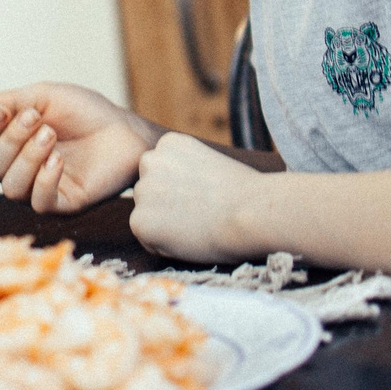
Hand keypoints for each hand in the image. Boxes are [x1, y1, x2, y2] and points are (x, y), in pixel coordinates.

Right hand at [0, 83, 158, 211]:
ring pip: (10, 189)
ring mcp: (40, 189)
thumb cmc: (85, 112)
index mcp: (11, 145)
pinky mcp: (64, 205)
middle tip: (36, 119)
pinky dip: (44, 180)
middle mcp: (20, 170)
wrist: (124, 129)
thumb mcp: (44, 96)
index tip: (3, 109)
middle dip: (9, 140)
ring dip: (27, 159)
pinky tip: (58, 160)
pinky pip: (39, 203)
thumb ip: (9, 101)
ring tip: (50, 135)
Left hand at [128, 133, 264, 262]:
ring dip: (164, 225)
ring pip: (147, 216)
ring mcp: (142, 191)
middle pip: (150, 192)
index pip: (161, 173)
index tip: (205, 196)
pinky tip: (189, 238)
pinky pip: (147, 240)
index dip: (182, 191)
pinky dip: (164, 246)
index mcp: (168, 143)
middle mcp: (149, 161)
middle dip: (167, 206)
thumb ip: (187, 168)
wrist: (251, 211)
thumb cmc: (245, 193)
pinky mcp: (140, 221)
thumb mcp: (211, 161)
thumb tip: (177, 187)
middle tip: (200, 214)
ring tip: (197, 225)